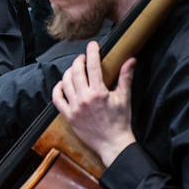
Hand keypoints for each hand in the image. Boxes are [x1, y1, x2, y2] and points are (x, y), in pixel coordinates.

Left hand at [52, 41, 136, 166]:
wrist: (113, 143)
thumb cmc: (120, 121)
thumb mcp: (124, 98)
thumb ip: (125, 77)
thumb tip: (131, 60)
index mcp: (99, 93)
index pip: (93, 66)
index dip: (92, 52)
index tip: (92, 44)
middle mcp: (84, 98)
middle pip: (76, 71)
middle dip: (79, 60)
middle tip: (83, 57)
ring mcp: (74, 107)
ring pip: (65, 82)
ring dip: (69, 72)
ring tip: (75, 69)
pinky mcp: (68, 116)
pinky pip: (57, 98)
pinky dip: (57, 89)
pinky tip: (62, 84)